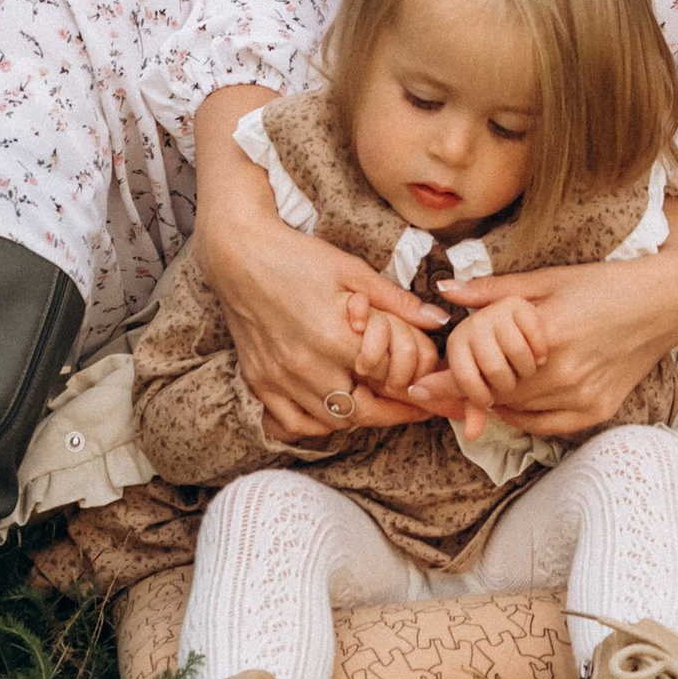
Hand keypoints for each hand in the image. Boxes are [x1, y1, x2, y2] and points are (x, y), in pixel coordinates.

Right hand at [192, 86, 438, 440]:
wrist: (239, 255)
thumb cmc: (297, 257)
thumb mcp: (353, 271)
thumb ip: (397, 302)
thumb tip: (438, 320)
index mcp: (334, 338)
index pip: (387, 381)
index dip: (416, 388)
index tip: (434, 388)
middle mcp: (306, 367)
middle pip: (363, 411)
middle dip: (397, 413)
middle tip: (418, 407)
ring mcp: (279, 379)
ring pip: (331, 421)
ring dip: (359, 416)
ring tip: (380, 403)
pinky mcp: (260, 382)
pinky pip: (292, 423)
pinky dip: (316, 423)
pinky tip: (333, 407)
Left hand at [410, 212, 677, 439]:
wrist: (662, 303)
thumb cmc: (603, 283)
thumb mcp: (547, 279)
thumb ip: (493, 292)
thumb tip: (445, 291)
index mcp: (547, 336)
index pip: (482, 370)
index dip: (447, 381)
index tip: (418, 384)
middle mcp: (565, 374)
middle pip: (497, 395)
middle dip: (464, 393)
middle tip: (436, 387)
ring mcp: (583, 398)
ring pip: (519, 412)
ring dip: (493, 403)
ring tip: (472, 392)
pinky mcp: (596, 412)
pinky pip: (545, 426)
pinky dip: (523, 415)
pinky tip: (512, 399)